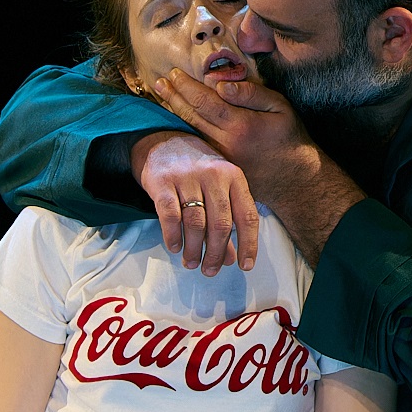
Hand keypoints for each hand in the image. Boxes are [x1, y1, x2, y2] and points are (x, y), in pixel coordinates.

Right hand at [130, 131, 260, 275]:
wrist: (164, 140)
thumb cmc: (198, 171)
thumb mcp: (219, 188)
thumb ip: (227, 221)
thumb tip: (231, 259)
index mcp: (233, 176)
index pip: (247, 215)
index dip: (249, 244)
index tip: (245, 266)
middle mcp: (213, 175)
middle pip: (220, 224)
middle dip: (216, 253)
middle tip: (209, 270)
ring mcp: (187, 176)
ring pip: (195, 223)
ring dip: (193, 249)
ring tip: (191, 262)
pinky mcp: (163, 181)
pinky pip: (170, 215)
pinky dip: (173, 236)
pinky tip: (175, 247)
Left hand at [154, 71, 365, 265]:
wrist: (296, 180)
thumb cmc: (290, 138)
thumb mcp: (280, 107)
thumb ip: (251, 94)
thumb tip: (221, 85)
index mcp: (240, 125)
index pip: (205, 101)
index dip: (187, 86)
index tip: (175, 72)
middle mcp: (225, 143)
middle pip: (192, 116)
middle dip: (174, 96)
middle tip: (159, 81)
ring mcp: (220, 158)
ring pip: (191, 130)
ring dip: (174, 111)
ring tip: (162, 96)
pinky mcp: (219, 168)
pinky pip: (197, 144)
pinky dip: (184, 128)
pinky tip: (176, 118)